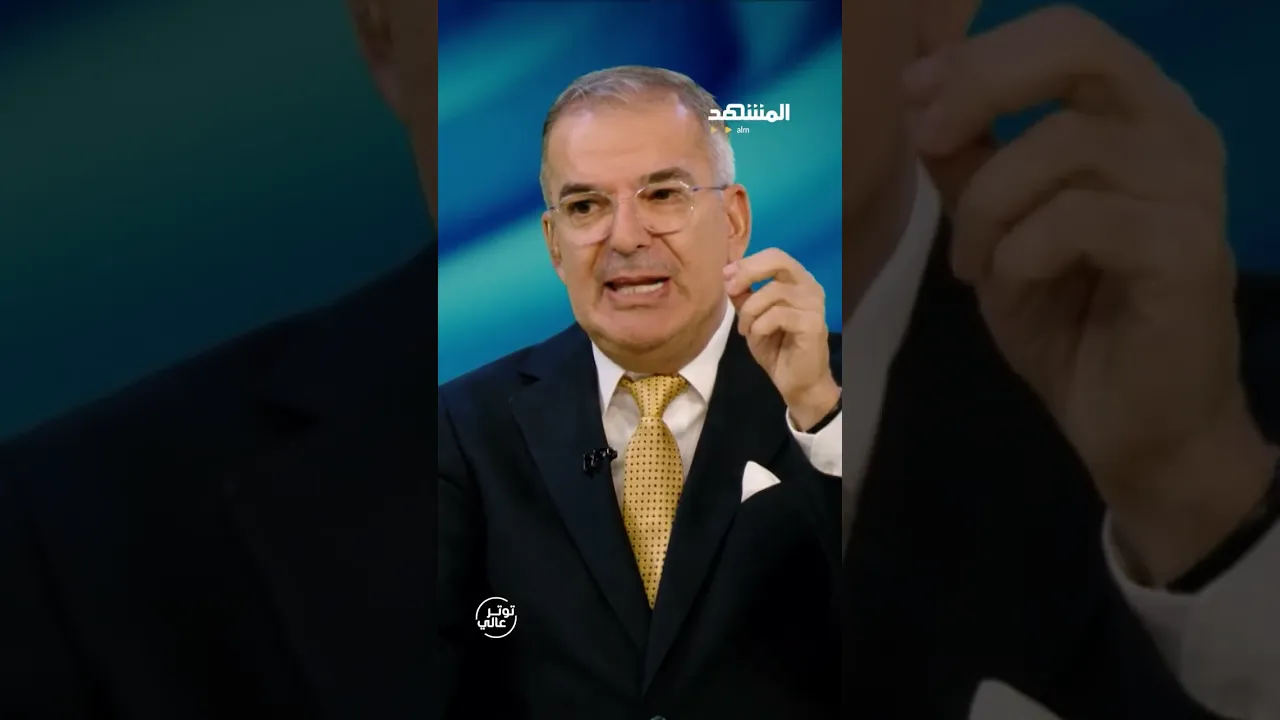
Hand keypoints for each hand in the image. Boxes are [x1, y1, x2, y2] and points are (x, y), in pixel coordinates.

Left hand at [725, 249, 838, 430]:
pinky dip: (760, 325)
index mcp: (797, 281)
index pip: (774, 255)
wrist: (797, 382)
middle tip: (731, 290)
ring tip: (745, 329)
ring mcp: (814, 304)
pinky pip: (777, 315)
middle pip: (778, 260)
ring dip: (750, 310)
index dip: (747, 262)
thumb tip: (727, 274)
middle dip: (748, 272)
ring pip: (773, 291)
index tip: (726, 276)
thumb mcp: (752, 318)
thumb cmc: (776, 348)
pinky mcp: (813, 324)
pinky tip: (757, 337)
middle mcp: (810, 287)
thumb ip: (744, 295)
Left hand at [906, 5, 1273, 580]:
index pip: (1066, 32)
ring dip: (989, 207)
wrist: (1133, 426)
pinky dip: (1020, 253)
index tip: (912, 96)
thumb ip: (967, 161)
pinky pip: (1076, 219)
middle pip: (1078, 48)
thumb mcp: (995, 231)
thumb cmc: (1070, 322)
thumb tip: (918, 93)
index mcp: (1134, 116)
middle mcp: (1176, 133)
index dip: (978, 54)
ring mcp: (1192, 188)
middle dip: (982, 85)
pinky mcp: (1189, 250)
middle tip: (930, 138)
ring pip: (1061, 146)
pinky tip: (1013, 285)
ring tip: (974, 265)